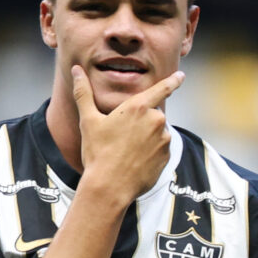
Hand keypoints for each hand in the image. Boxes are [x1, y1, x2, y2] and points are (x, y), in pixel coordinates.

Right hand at [73, 66, 183, 199]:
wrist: (109, 187)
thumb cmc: (97, 152)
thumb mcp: (88, 121)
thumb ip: (84, 93)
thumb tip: (76, 70)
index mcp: (138, 107)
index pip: (161, 88)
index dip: (173, 81)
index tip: (181, 75)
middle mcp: (156, 120)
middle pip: (152, 115)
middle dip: (141, 122)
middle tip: (122, 138)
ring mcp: (164, 139)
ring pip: (157, 133)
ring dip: (146, 137)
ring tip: (126, 151)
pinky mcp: (167, 156)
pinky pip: (160, 149)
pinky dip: (150, 152)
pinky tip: (135, 161)